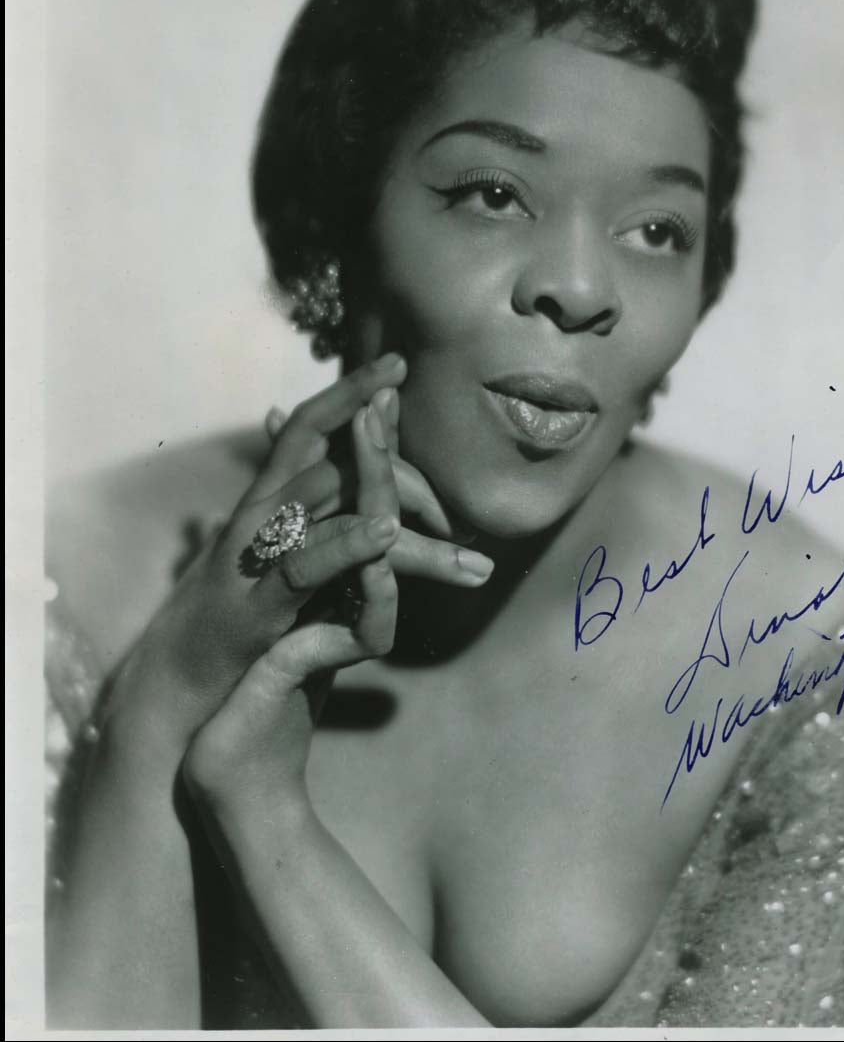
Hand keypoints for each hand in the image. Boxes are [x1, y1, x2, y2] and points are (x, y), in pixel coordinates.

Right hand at [108, 352, 492, 749]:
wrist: (188, 679)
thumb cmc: (248, 607)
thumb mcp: (282, 546)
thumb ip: (314, 500)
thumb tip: (340, 452)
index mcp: (267, 494)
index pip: (311, 424)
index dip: (353, 389)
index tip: (399, 363)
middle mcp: (258, 510)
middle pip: (332, 460)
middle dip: (396, 463)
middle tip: (456, 503)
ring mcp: (254, 551)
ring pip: (328, 505)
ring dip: (398, 510)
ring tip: (454, 527)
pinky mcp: (257, 600)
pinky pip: (305, 560)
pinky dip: (347, 542)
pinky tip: (386, 535)